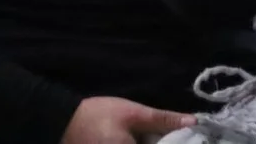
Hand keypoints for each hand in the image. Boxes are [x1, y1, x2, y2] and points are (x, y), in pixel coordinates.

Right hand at [61, 95, 192, 142]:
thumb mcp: (133, 113)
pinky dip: (138, 143)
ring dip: (151, 142)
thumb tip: (193, 121)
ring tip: (151, 135)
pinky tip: (138, 140)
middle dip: (163, 142)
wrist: (62, 121)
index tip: (189, 139)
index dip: (176, 143)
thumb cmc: (99, 115)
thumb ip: (163, 120)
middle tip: (173, 135)